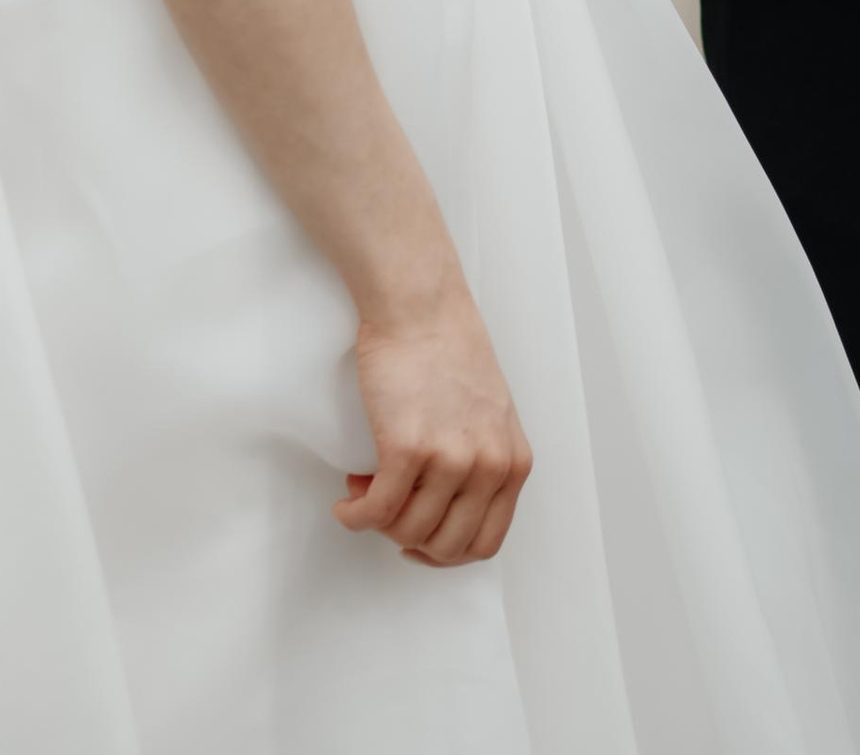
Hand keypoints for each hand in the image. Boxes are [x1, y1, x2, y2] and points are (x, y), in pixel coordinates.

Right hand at [338, 289, 534, 563]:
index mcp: (512, 461)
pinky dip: (355, 516)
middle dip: (410, 540)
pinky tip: (347, 501)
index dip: (446, 552)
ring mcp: (449, 458)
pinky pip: (376, 512)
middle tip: (390, 512)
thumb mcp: (492, 416)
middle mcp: (488, 465)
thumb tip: (450, 512)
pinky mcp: (408, 448)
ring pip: (408, 533)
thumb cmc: (450, 349)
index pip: (485, 542)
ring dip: (379, 522)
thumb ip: (483, 463)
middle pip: (446, 546)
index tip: (421, 541)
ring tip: (368, 489)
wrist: (421, 307)